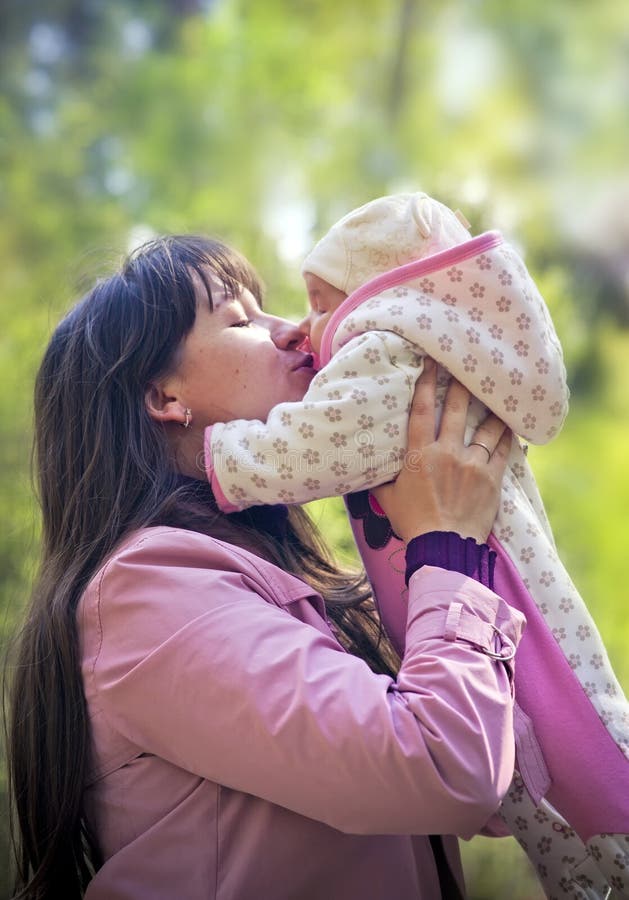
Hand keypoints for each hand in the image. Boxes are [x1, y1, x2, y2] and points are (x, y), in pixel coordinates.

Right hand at [372, 360, 511, 543]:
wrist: (443, 549)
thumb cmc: (412, 523)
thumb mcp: (387, 498)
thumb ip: (381, 477)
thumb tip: (366, 465)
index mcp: (420, 455)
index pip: (422, 410)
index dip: (426, 383)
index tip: (430, 363)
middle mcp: (447, 453)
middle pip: (457, 409)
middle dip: (461, 383)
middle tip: (466, 364)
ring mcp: (472, 465)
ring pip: (486, 426)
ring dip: (491, 407)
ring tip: (497, 392)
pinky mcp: (492, 479)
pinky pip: (504, 450)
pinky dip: (508, 436)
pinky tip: (512, 424)